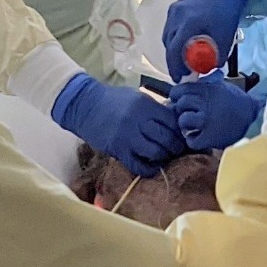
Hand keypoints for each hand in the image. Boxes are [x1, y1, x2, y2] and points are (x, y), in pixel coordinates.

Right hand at [52, 74, 187, 177]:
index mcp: (146, 105)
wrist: (84, 105)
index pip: (172, 121)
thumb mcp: (137, 97)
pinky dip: (148, 169)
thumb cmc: (113, 100)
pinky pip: (138, 165)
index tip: (182, 136)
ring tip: (163, 156)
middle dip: (176, 147)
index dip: (180, 131)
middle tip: (177, 150)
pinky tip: (151, 166)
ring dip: (163, 157)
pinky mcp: (118, 150)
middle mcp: (139, 121)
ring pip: (156, 152)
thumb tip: (176, 121)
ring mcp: (128, 136)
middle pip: (167, 138)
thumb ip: (155, 109)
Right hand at [162, 0, 249, 79]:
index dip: (176, 66)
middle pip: (169, 44)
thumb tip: (204, 71)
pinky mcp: (174, 7)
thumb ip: (214, 57)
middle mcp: (177, 16)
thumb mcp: (224, 39)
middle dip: (173, 61)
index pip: (175, 50)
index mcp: (189, 23)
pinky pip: (170, 28)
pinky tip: (182, 45)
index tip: (180, 77)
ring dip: (173, 50)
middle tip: (181, 72)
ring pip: (167, 36)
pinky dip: (174, 39)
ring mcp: (174, 10)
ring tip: (182, 60)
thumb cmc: (227, 14)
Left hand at [169, 74, 263, 150]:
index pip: (181, 90)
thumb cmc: (239, 103)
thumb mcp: (223, 86)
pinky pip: (191, 139)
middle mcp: (205, 104)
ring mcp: (206, 121)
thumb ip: (206, 84)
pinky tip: (199, 136)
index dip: (177, 95)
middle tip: (188, 112)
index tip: (178, 98)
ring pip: (183, 120)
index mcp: (208, 90)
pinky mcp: (209, 137)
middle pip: (181, 104)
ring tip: (193, 125)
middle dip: (182, 108)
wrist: (254, 120)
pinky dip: (193, 139)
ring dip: (186, 124)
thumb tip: (188, 81)